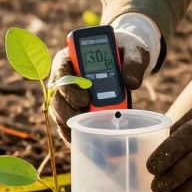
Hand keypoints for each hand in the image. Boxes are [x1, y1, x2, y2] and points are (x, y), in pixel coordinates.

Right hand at [49, 12, 160, 136]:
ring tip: (85, 132)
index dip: (69, 85)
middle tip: (86, 116)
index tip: (85, 98)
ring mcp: (67, 94)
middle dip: (68, 109)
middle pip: (58, 95)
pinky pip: (68, 123)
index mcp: (72, 56)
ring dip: (70, 123)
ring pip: (59, 111)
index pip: (61, 68)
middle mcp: (65, 76)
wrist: (127, 59)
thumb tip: (131, 83)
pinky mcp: (74, 108)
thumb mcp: (133, 51)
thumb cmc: (125, 50)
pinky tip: (83, 141)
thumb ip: (133, 63)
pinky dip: (74, 133)